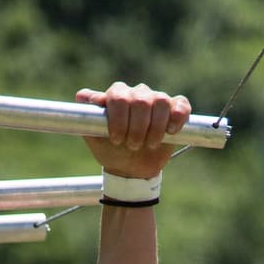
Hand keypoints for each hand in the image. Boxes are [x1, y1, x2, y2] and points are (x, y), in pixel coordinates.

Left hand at [75, 81, 190, 178]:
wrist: (131, 170)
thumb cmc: (111, 151)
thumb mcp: (94, 137)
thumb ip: (87, 117)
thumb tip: (82, 95)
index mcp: (117, 95)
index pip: (118, 96)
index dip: (119, 119)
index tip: (117, 140)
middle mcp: (137, 93)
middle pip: (140, 99)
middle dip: (137, 127)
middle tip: (133, 146)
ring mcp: (157, 100)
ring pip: (160, 101)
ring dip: (155, 127)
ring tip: (149, 144)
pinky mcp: (175, 111)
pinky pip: (180, 104)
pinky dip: (178, 116)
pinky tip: (171, 131)